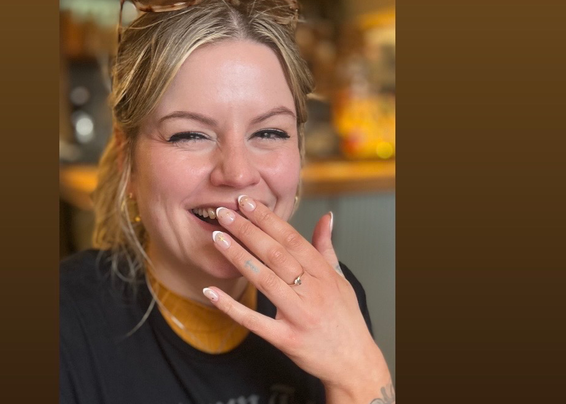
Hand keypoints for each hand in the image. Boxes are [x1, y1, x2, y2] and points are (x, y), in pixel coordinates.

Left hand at [204, 195, 393, 403]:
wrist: (355, 363)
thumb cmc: (345, 319)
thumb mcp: (340, 279)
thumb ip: (326, 247)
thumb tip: (325, 217)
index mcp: (324, 274)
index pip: (291, 239)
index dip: (267, 219)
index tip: (246, 203)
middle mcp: (313, 291)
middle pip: (275, 254)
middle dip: (248, 230)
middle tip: (224, 213)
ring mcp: (299, 315)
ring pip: (265, 280)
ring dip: (238, 257)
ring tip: (217, 238)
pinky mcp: (286, 339)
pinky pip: (254, 321)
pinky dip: (231, 306)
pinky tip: (211, 291)